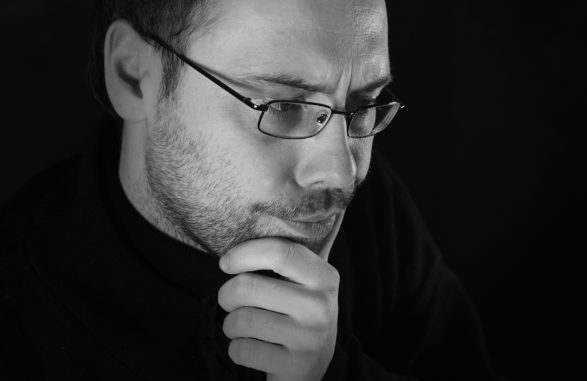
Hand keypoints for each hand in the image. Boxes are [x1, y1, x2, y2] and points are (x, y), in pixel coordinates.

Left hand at [217, 215, 342, 380]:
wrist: (314, 369)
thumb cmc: (298, 313)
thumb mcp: (308, 280)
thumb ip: (301, 248)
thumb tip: (313, 190)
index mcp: (324, 276)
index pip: (280, 252)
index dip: (243, 254)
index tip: (225, 262)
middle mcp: (322, 306)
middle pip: (247, 287)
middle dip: (227, 295)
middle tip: (233, 300)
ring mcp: (310, 339)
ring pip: (239, 321)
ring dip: (231, 325)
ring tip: (246, 326)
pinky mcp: (295, 367)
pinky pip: (240, 350)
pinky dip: (237, 350)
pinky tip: (255, 348)